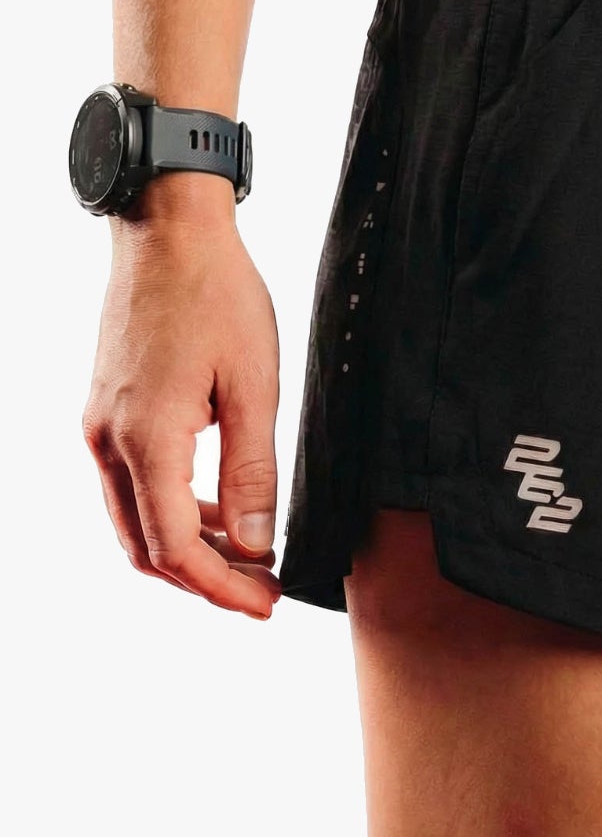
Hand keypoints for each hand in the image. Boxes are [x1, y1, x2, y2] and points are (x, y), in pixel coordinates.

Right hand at [82, 216, 282, 618]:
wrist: (169, 232)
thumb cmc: (218, 295)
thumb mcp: (254, 383)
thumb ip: (253, 469)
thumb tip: (255, 542)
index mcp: (146, 439)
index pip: (176, 548)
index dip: (222, 588)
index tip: (266, 604)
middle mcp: (108, 442)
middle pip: (147, 547)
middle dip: (205, 580)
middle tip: (263, 590)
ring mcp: (99, 426)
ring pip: (135, 520)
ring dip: (188, 547)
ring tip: (249, 556)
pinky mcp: (106, 410)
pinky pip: (132, 484)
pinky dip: (172, 509)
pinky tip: (219, 508)